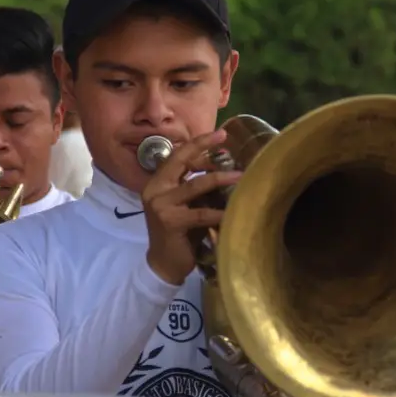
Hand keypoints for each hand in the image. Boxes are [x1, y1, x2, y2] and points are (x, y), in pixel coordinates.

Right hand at [142, 130, 242, 285]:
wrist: (164, 263)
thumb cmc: (180, 233)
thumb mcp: (188, 204)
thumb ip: (197, 186)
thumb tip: (226, 166)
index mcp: (158, 181)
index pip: (178, 156)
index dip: (199, 143)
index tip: (221, 134)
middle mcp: (155, 189)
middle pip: (182, 161)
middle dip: (205, 148)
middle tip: (226, 140)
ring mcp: (161, 205)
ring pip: (195, 185)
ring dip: (220, 178)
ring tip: (239, 176)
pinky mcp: (170, 221)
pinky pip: (201, 213)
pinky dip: (219, 212)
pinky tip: (233, 212)